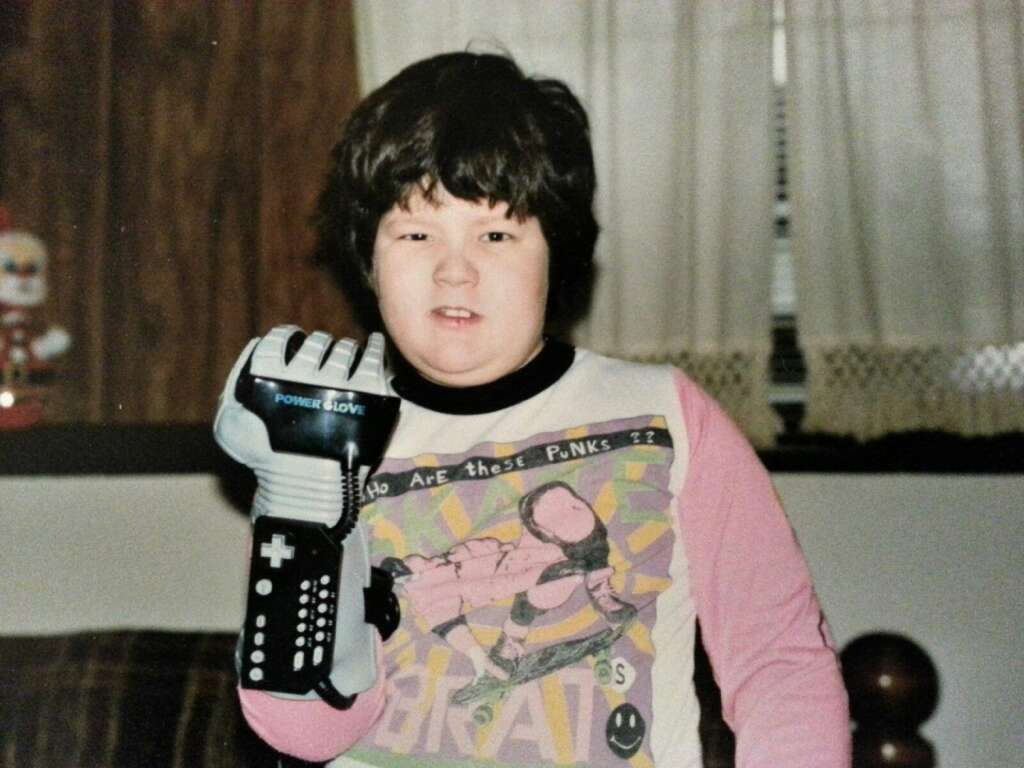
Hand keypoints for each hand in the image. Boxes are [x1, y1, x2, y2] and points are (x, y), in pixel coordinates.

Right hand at [214, 325, 395, 525]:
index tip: (293, 339)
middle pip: (315, 343)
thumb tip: (255, 346)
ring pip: (343, 349)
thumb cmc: (266, 458)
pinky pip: (373, 357)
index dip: (286, 336)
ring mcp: (339, 381)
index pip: (279, 339)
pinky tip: (373, 344)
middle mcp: (305, 373)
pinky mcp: (368, 391)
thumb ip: (234, 383)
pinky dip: (374, 347)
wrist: (306, 486)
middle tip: (321, 353)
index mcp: (270, 375)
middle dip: (317, 344)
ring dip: (343, 349)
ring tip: (343, 356)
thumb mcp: (229, 424)